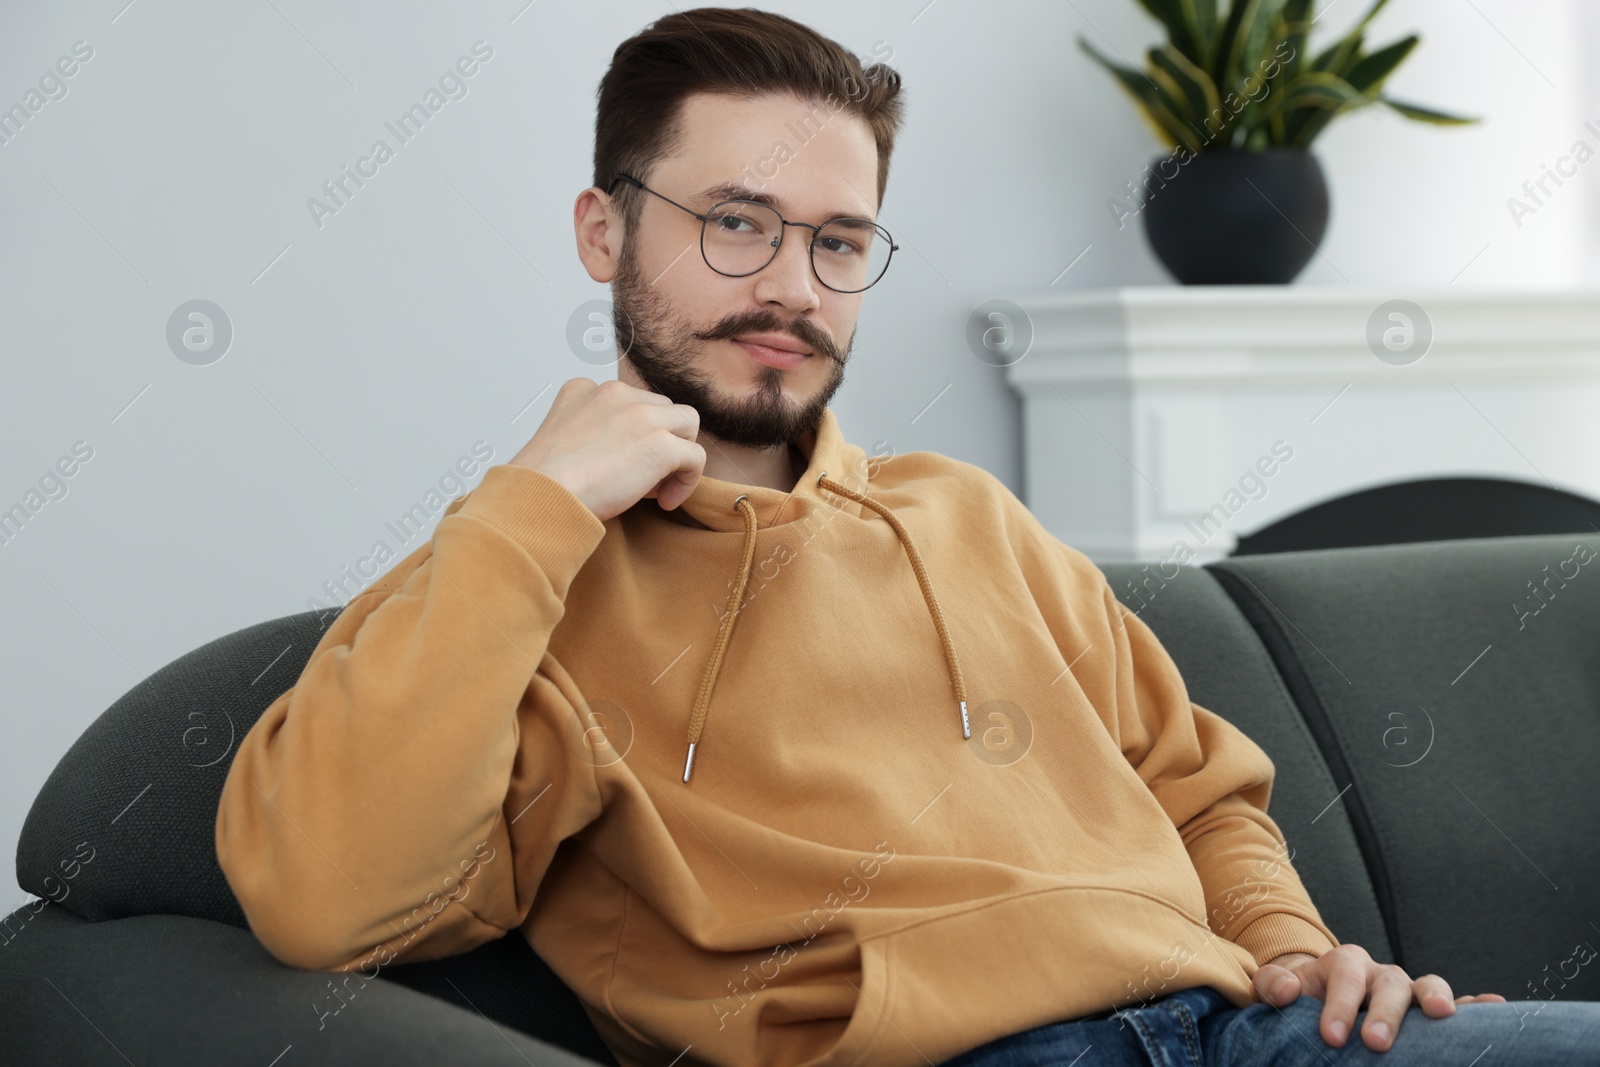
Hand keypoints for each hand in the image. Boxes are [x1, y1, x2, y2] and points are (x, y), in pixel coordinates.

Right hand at [509, 378, 703, 521]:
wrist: (539, 496)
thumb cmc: (545, 482)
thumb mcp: (562, 440)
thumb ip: (592, 433)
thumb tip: (625, 457)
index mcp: (584, 390)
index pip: (629, 402)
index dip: (634, 434)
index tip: (622, 462)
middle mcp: (615, 393)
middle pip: (661, 409)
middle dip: (658, 441)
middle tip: (640, 477)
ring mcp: (641, 415)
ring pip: (687, 424)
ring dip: (678, 454)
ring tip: (657, 486)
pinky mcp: (660, 444)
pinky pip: (695, 457)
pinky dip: (687, 481)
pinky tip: (666, 501)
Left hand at [1252, 944, 1506, 1051]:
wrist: (1314, 995)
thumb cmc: (1298, 996)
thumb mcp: (1277, 987)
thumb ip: (1272, 985)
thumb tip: (1288, 989)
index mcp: (1344, 964)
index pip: (1344, 977)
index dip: (1338, 1005)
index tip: (1330, 1037)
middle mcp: (1380, 973)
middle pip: (1389, 984)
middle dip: (1385, 1013)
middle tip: (1375, 1043)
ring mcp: (1407, 990)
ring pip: (1425, 986)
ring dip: (1436, 997)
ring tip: (1441, 1014)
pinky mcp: (1425, 1009)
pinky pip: (1457, 1003)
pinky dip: (1475, 1004)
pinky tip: (1495, 1006)